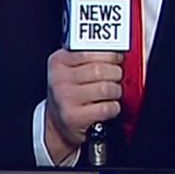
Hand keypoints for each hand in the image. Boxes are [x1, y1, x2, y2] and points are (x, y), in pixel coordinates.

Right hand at [43, 49, 122, 163]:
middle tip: (115, 78)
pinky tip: (108, 108)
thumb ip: (91, 56)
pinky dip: (114, 108)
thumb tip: (117, 50)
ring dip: (116, 92)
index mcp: (58, 62)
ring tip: (111, 94)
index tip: (117, 59)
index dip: (111, 55)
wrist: (58, 123)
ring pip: (106, 88)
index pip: (91, 51)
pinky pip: (107, 108)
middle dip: (116, 74)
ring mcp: (65, 99)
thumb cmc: (70, 93)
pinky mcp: (74, 117)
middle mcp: (59, 79)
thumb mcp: (71, 69)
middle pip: (101, 70)